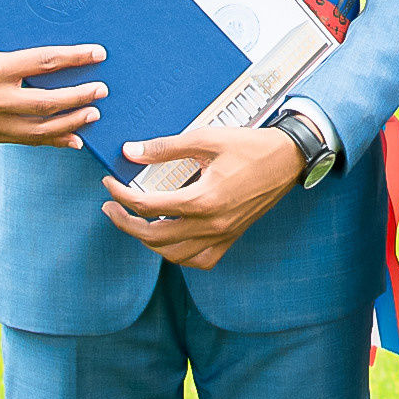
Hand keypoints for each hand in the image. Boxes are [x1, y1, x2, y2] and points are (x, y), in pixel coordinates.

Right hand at [0, 29, 105, 147]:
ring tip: (93, 113)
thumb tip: (72, 52)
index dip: (74, 58)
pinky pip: (27, 140)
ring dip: (71, 123)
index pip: (43, 62)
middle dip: (79, 96)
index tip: (98, 54)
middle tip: (101, 90)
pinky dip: (53, 140)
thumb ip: (27, 50)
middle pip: (45, 102)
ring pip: (39, 128)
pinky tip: (75, 136)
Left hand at [99, 127, 303, 268]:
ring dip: (148, 241)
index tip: (110, 182)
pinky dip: (179, 254)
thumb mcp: (205, 139)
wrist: (288, 159)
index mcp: (202, 199)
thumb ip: (165, 148)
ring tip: (136, 222)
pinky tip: (171, 239)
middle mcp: (211, 224)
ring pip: (173, 254)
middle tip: (110, 207)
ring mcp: (223, 235)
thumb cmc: (249, 146)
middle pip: (153, 236)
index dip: (121, 194)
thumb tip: (130, 151)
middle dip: (124, 223)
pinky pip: (200, 259)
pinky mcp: (231, 238)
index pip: (147, 205)